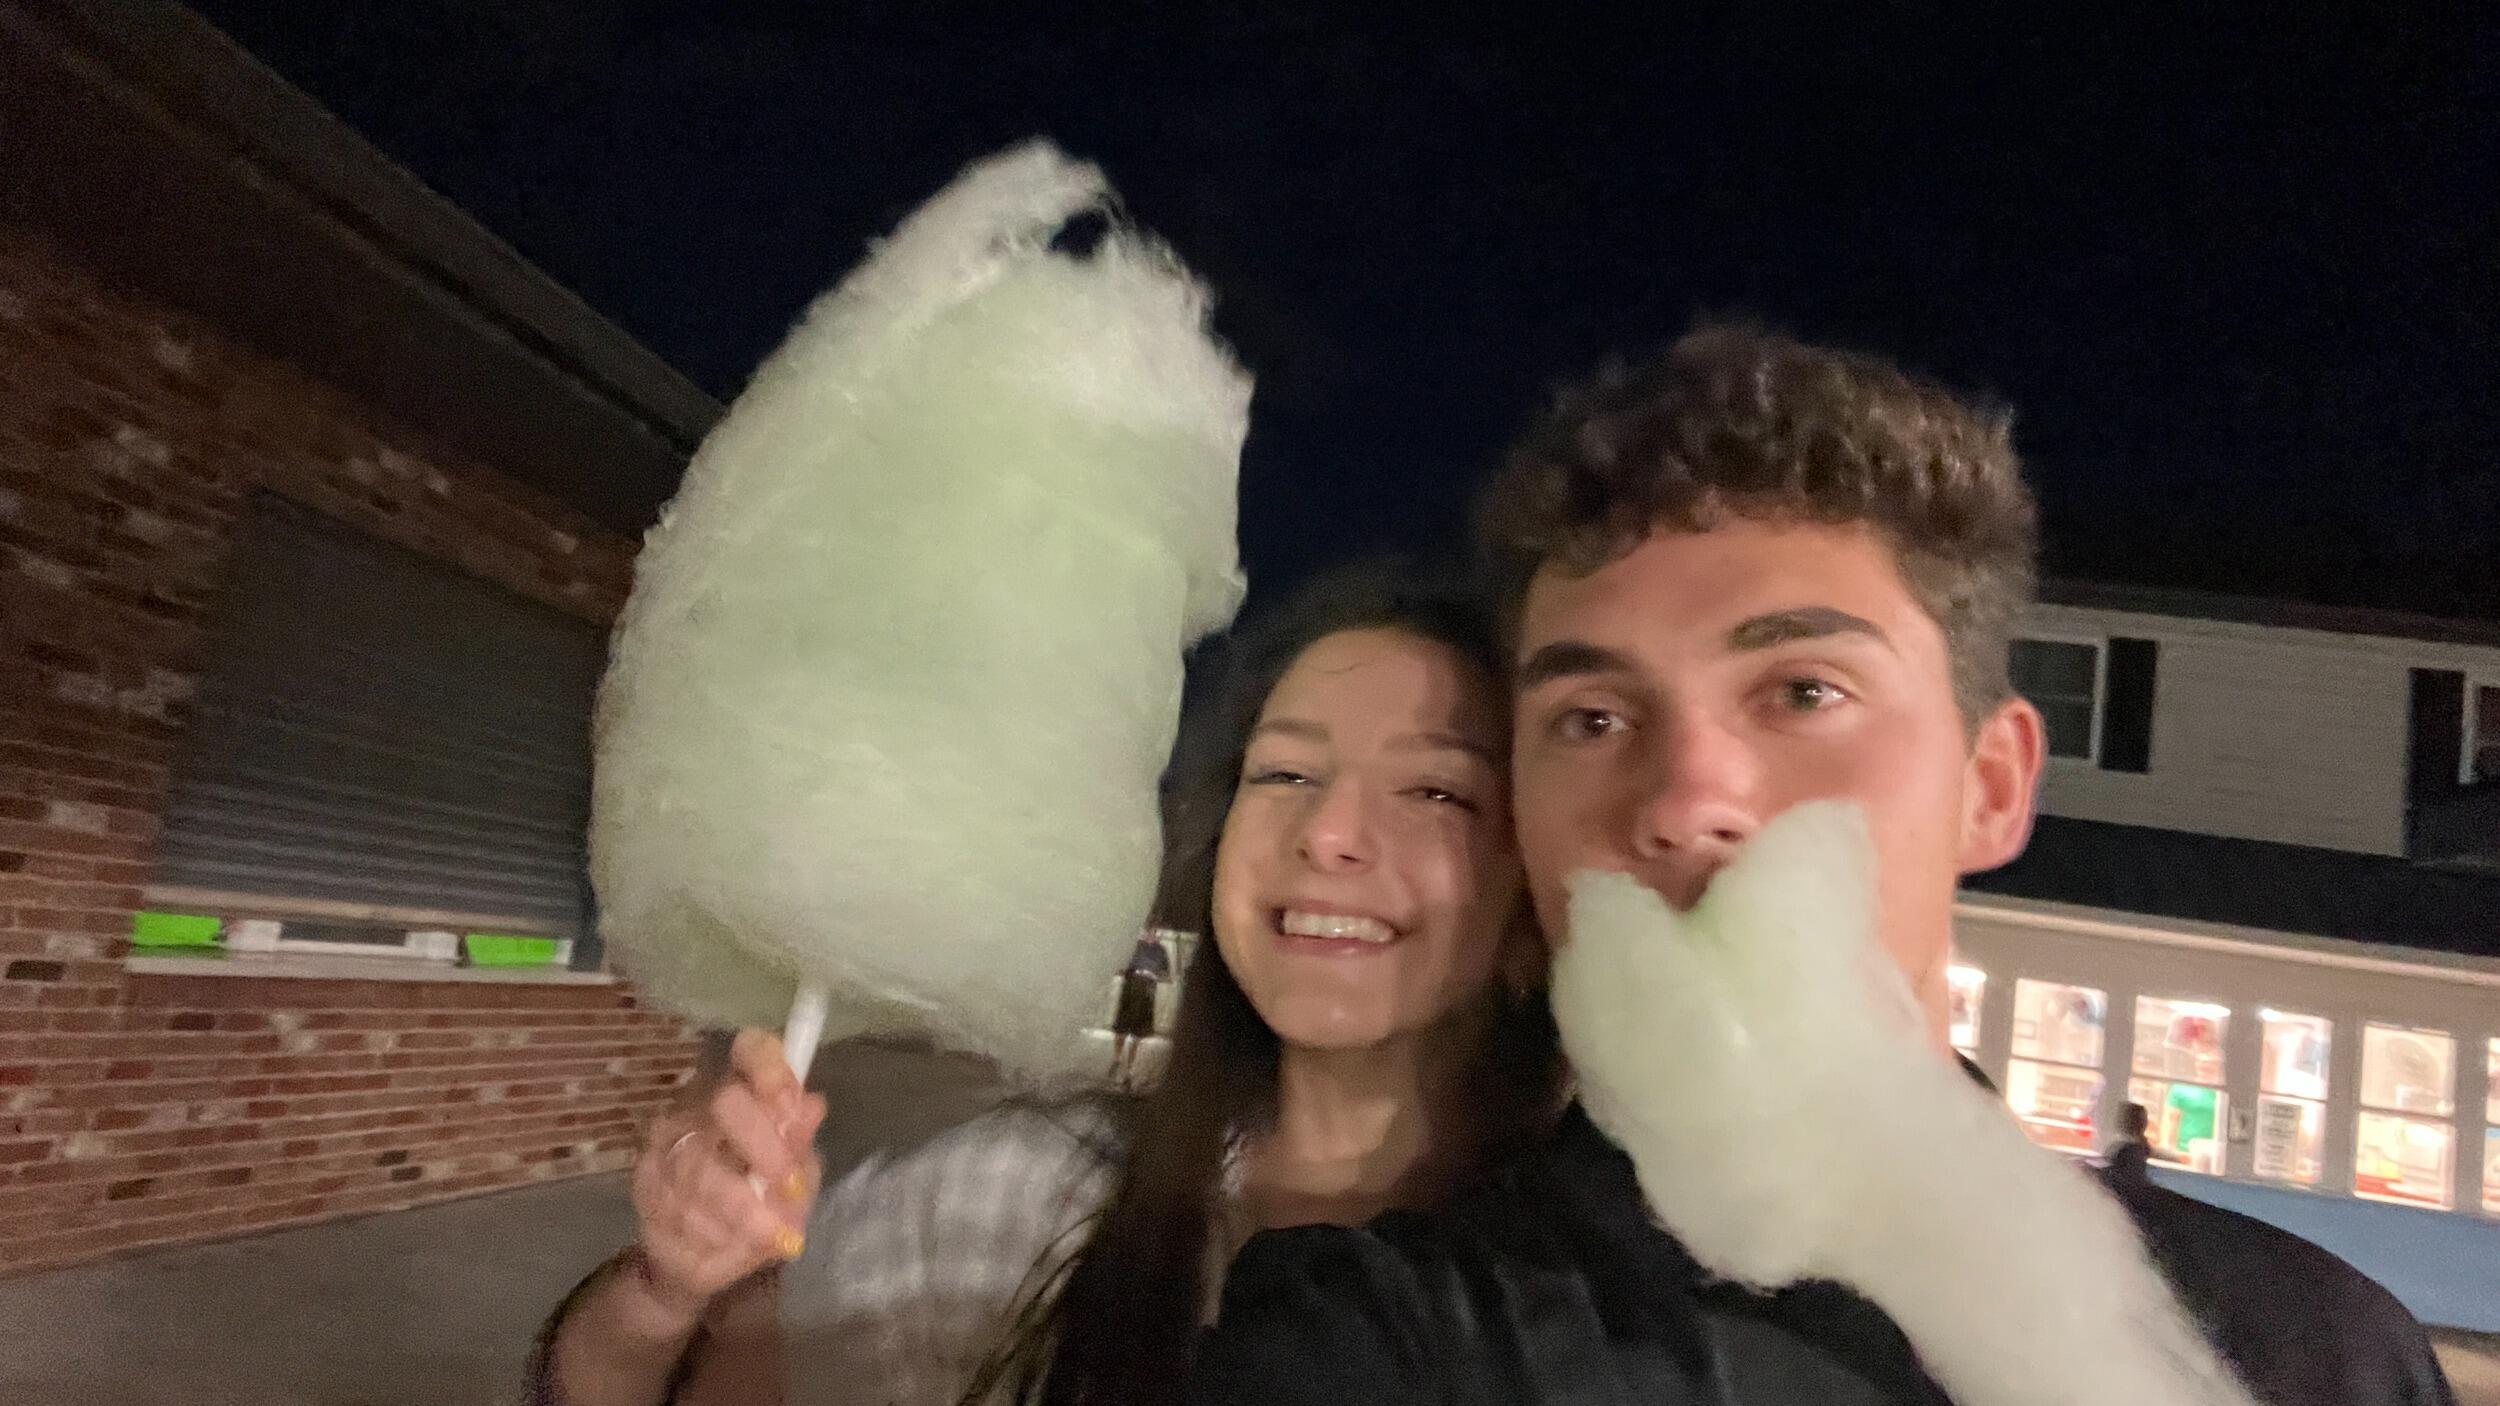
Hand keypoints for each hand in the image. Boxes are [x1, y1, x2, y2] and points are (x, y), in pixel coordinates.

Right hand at [626, 1029, 825, 1326]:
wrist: (704, 1254)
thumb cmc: (762, 1201)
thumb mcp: (797, 1175)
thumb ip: (799, 1145)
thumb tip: (811, 1106)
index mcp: (746, 1089)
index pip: (753, 1051)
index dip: (771, 1069)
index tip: (793, 1103)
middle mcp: (700, 1104)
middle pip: (727, 1103)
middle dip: (765, 1149)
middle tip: (791, 1187)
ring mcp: (665, 1142)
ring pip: (701, 1166)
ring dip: (743, 1208)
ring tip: (769, 1234)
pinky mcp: (644, 1182)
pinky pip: (679, 1206)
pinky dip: (714, 1233)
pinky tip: (731, 1244)